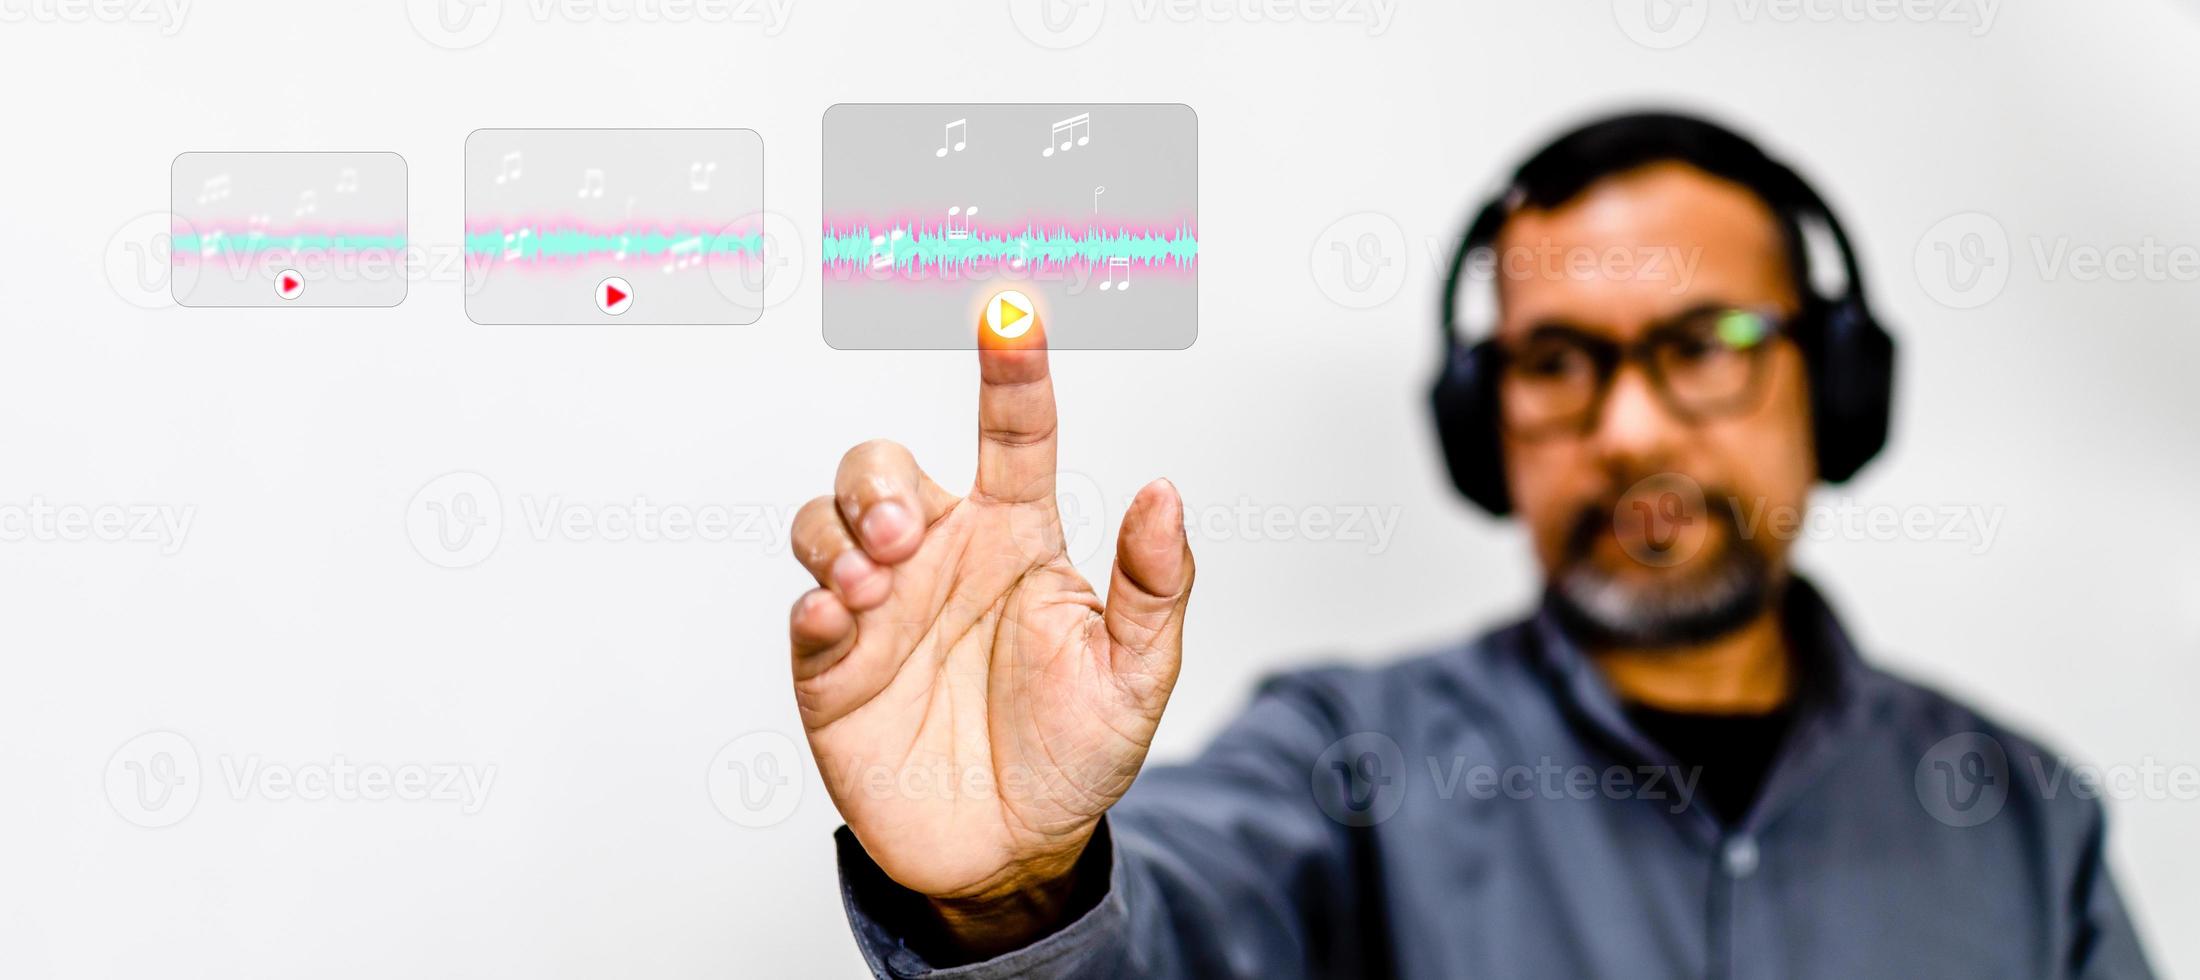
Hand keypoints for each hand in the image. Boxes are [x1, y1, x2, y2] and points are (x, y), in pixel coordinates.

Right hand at [787, 310, 1193, 950]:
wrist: (1015, 852)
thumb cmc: (1077, 750)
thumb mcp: (1138, 673)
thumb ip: (1154, 584)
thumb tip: (1166, 490)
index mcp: (1016, 538)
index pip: (1012, 433)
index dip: (1010, 368)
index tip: (1010, 310)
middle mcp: (940, 556)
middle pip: (883, 465)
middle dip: (879, 480)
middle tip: (905, 534)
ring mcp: (880, 609)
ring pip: (826, 520)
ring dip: (842, 534)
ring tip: (877, 585)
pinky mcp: (833, 667)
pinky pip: (805, 612)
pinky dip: (814, 603)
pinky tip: (842, 618)